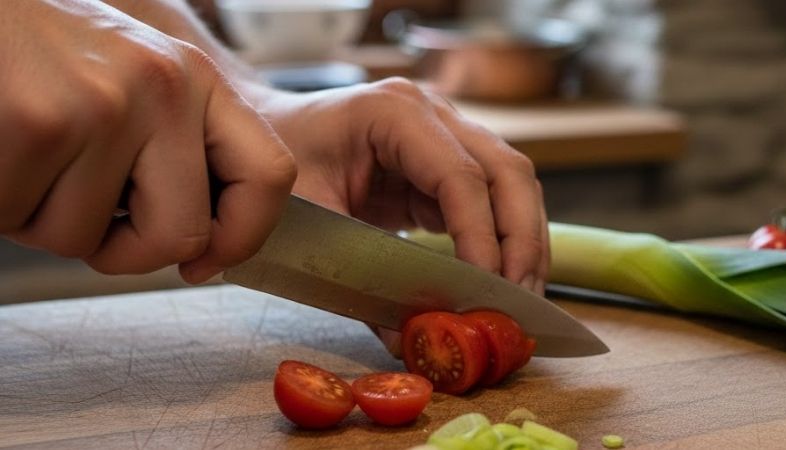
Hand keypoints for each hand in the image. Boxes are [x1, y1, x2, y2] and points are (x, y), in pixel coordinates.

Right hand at [0, 0, 295, 282]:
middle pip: (182, 236)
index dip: (242, 238)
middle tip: (83, 214)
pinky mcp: (39, 124)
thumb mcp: (135, 86)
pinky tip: (3, 153)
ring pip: (86, 240)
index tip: (203, 263)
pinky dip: (4, 205)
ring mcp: (106, 105)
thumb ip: (176, 151)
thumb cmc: (42, 56)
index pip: (270, 176)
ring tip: (29, 157)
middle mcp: (165, 88)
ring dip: (45, 220)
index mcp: (198, 81)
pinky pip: (23, 221)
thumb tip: (202, 249)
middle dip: (123, 252)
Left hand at [258, 79, 550, 293]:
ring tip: (520, 299)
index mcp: (393, 112)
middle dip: (521, 239)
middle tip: (519, 301)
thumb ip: (357, 276)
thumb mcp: (309, 219)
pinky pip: (495, 198)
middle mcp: (432, 113)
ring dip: (524, 241)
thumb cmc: (276, 167)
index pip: (460, 175)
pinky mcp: (446, 163)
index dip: (481, 236)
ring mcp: (446, 133)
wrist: (260, 137)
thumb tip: (406, 339)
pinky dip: (506, 239)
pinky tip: (502, 280)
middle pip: (507, 170)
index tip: (484, 291)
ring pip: (513, 182)